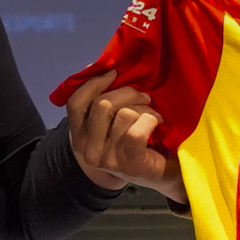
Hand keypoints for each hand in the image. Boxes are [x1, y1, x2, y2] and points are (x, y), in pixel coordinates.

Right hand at [66, 75, 180, 197]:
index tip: (114, 74)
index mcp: (79, 138)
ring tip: (152, 115)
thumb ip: (101, 99)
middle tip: (144, 97)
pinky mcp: (128, 165)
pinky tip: (158, 124)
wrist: (163, 173)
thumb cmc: (138, 141)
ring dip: (144, 109)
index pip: (75, 104)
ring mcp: (107, 161)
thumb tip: (94, 67)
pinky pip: (137, 130)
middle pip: (102, 105)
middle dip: (128, 94)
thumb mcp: (113, 121)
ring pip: (124, 115)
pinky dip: (152, 121)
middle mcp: (88, 152)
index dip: (93, 84)